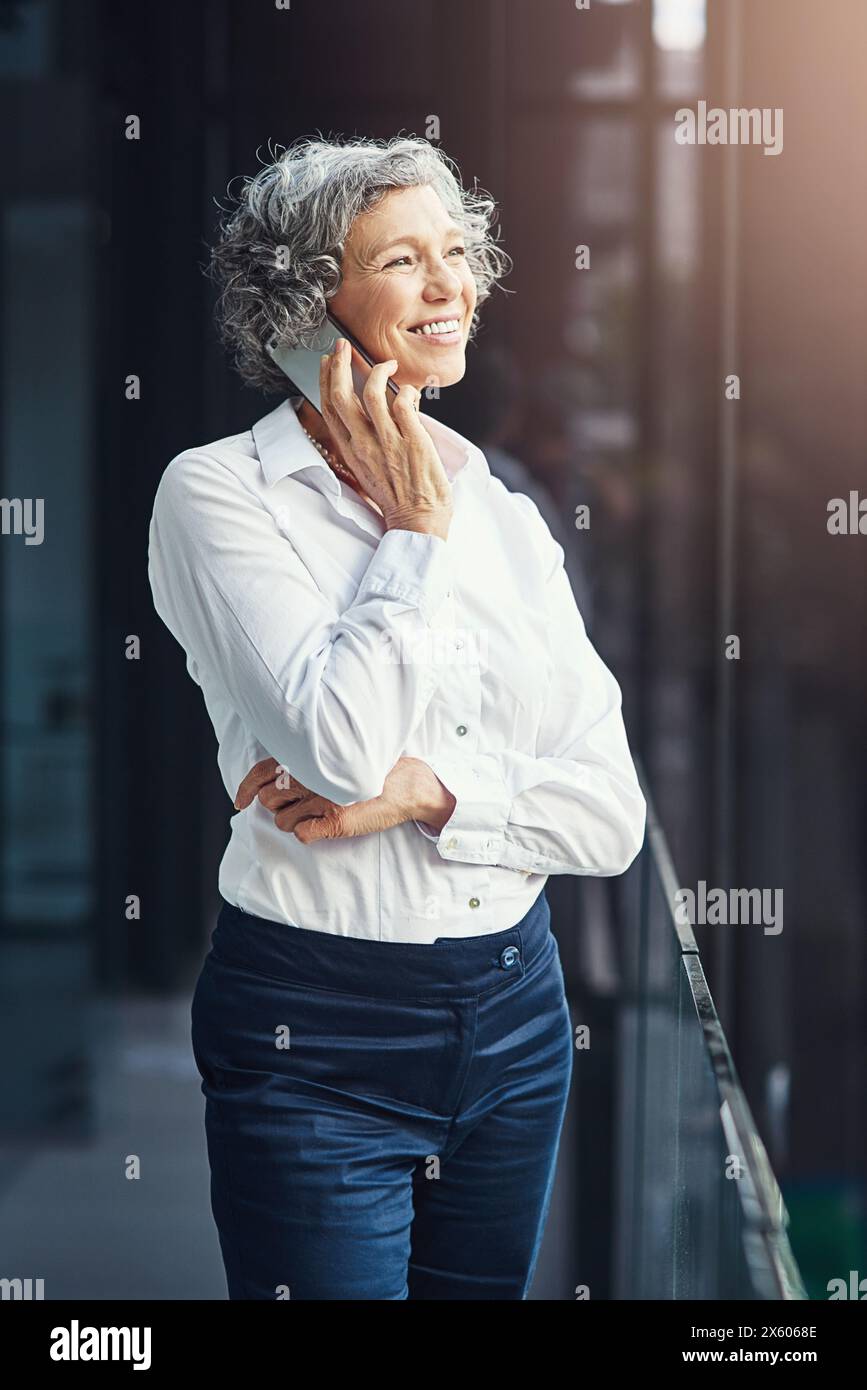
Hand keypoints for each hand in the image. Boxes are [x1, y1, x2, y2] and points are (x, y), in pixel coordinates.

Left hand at [233, 755, 455, 842]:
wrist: (408, 785)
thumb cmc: (374, 770)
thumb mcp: (338, 758)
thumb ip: (310, 761)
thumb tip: (279, 777)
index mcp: (310, 757)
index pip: (262, 770)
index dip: (246, 788)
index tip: (241, 800)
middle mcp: (313, 776)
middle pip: (268, 799)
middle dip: (276, 806)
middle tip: (295, 806)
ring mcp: (323, 798)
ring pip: (282, 821)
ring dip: (292, 821)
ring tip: (314, 815)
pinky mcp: (335, 820)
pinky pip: (301, 835)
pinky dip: (307, 833)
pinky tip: (323, 826)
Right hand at [319, 338, 452, 539]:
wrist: (418, 521)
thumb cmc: (397, 497)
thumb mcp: (369, 469)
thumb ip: (366, 442)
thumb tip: (373, 412)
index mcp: (350, 452)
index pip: (329, 409)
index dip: (325, 381)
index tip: (328, 363)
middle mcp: (363, 445)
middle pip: (341, 395)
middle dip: (339, 365)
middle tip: (343, 347)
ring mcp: (387, 441)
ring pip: (372, 392)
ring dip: (377, 370)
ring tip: (387, 365)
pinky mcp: (411, 440)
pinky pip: (403, 402)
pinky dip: (406, 390)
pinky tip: (411, 392)